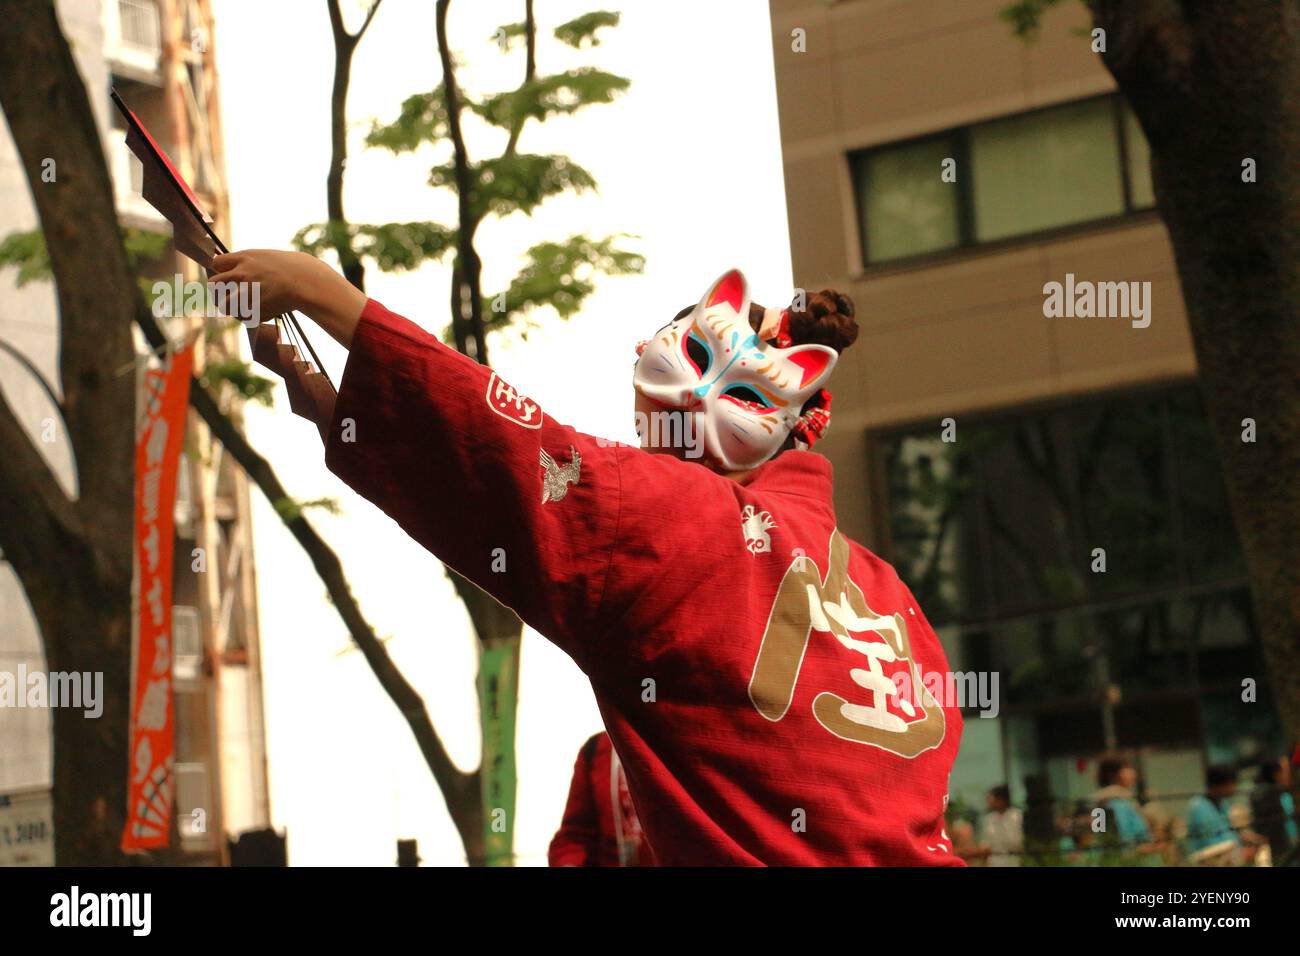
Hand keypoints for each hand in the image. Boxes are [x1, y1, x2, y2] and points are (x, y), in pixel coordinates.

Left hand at [210, 249, 366, 347]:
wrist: (309, 282)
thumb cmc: (295, 268)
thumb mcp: (268, 258)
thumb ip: (249, 263)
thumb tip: (235, 270)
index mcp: (245, 257)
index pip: (216, 263)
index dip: (220, 271)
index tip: (227, 278)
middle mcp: (242, 273)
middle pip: (214, 285)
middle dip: (219, 292)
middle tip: (227, 297)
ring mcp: (247, 292)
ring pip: (225, 305)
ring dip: (233, 308)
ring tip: (246, 308)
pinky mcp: (255, 309)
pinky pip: (245, 317)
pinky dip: (252, 317)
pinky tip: (264, 311)